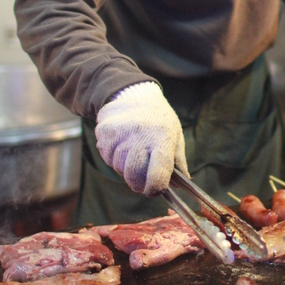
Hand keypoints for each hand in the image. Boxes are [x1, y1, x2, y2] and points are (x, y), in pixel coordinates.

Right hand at [95, 81, 187, 195]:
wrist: (137, 94)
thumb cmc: (160, 120)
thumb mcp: (176, 137)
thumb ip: (178, 163)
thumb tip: (180, 187)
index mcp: (162, 139)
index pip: (157, 177)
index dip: (154, 189)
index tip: (154, 190)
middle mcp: (141, 136)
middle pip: (133, 176)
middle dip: (137, 181)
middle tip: (141, 173)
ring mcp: (120, 133)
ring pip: (118, 167)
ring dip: (124, 165)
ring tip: (132, 149)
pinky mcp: (104, 131)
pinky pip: (106, 156)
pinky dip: (112, 155)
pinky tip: (121, 142)